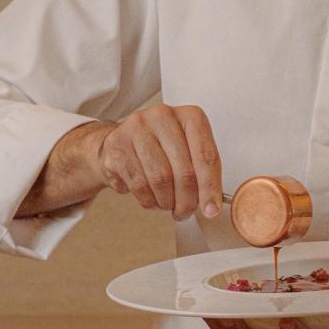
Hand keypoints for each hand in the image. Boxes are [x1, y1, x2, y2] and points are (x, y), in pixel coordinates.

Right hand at [98, 104, 221, 220]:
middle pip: (184, 172)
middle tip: (185, 212)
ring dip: (167, 202)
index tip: (211, 210)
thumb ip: (202, 174)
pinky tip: (151, 199)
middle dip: (187, 201)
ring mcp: (137, 128)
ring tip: (167, 204)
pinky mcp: (117, 145)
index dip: (210, 187)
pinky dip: (148, 200)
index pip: (206, 156)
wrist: (121, 143)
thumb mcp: (188, 153)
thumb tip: (211, 206)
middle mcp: (163, 116)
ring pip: (161, 180)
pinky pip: (139, 184)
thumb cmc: (161, 149)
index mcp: (189, 116)